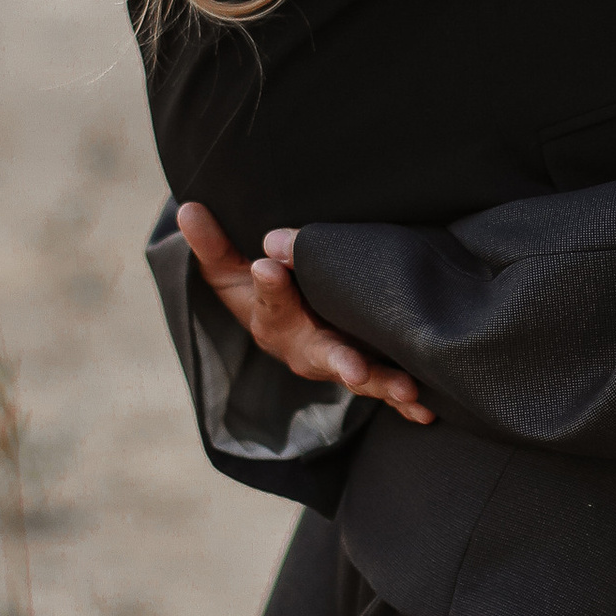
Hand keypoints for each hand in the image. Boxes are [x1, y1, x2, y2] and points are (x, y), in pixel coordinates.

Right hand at [173, 203, 433, 423]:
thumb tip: (187, 208)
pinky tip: (428, 407)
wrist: (280, 323)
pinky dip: (404, 400)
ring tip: (407, 388)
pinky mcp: (363, 367)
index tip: (268, 266)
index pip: (268, 299)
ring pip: (357, 374)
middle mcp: (302, 346)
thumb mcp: (227, 267)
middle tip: (354, 369)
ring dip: (381, 383)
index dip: (268, 284)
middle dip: (338, 361)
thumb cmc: (254, 289)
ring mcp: (334, 360)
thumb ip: (210, 242)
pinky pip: (382, 387)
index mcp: (269, 318)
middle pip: (319, 353)